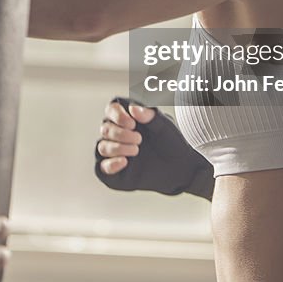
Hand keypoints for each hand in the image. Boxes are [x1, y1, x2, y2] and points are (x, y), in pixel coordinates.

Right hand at [94, 96, 213, 199]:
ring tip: (136, 150)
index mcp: (126, 118)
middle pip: (105, 129)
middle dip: (120, 134)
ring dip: (117, 148)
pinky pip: (101, 168)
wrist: (181, 168)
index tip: (132, 123)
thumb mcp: (164, 126)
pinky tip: (124, 162)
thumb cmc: (171, 143)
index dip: (116, 115)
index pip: (111, 109)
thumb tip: (133, 108)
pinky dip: (110, 164)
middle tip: (139, 139)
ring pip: (102, 147)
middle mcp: (116, 134)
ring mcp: (114, 154)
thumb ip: (150, 115)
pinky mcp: (113, 172)